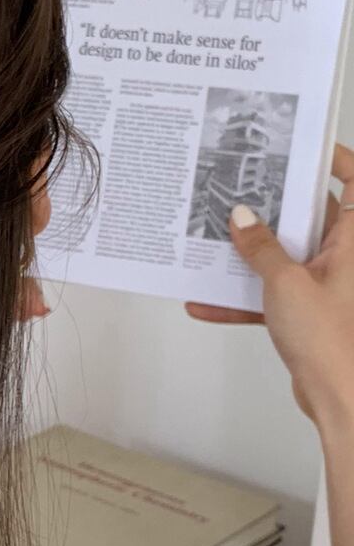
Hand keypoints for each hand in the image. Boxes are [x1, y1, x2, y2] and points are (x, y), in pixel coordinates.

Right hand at [186, 144, 353, 431]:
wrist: (340, 397)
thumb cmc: (331, 339)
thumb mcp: (286, 283)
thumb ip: (261, 248)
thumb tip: (244, 218)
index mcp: (353, 239)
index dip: (335, 160)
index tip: (303, 147)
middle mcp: (344, 257)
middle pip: (310, 218)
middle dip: (272, 208)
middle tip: (238, 189)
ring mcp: (326, 284)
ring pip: (285, 256)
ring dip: (250, 255)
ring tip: (213, 243)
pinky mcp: (308, 311)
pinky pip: (271, 294)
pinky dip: (242, 298)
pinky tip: (206, 302)